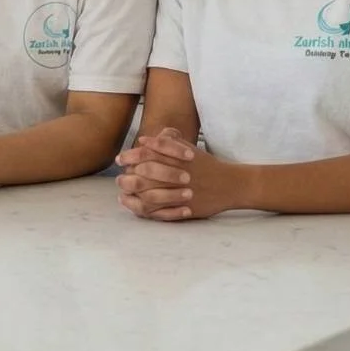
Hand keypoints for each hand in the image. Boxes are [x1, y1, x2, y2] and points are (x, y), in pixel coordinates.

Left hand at [117, 129, 243, 220]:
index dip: (130, 156)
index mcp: (177, 157)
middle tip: (120, 177)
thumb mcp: (188, 148)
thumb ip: (168, 141)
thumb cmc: (206, 164)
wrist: (230, 184)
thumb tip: (144, 140)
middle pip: (144, 174)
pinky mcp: (184, 207)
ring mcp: (180, 192)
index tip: (120, 159)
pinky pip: (159, 211)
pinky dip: (145, 208)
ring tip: (124, 192)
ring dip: (133, 193)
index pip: (147, 153)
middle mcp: (177, 174)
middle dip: (128, 176)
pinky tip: (135, 204)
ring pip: (149, 194)